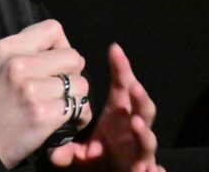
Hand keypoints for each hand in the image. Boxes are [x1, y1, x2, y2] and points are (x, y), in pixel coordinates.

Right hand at [0, 19, 93, 167]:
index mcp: (8, 48)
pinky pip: (80, 107)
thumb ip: (27, 50)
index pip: (53, 29)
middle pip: (73, 56)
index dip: (62, 45)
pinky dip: (79, 116)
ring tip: (62, 105)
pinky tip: (68, 120)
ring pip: (80, 84)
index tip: (55, 63)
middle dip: (73, 74)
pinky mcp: (43, 115)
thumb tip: (64, 48)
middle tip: (59, 88)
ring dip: (77, 97)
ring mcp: (31, 90)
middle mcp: (18, 64)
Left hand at [48, 43, 162, 171]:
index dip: (121, 68)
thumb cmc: (101, 155)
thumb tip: (53, 153)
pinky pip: (151, 169)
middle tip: (134, 87)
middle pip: (142, 110)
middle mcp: (134, 129)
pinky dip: (154, 170)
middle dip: (140, 98)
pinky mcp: (143, 169)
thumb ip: (68, 149)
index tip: (114, 49)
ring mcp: (140, 150)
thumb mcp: (82, 150)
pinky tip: (154, 170)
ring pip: (148, 139)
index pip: (123, 87)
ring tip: (137, 124)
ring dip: (145, 131)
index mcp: (120, 115)